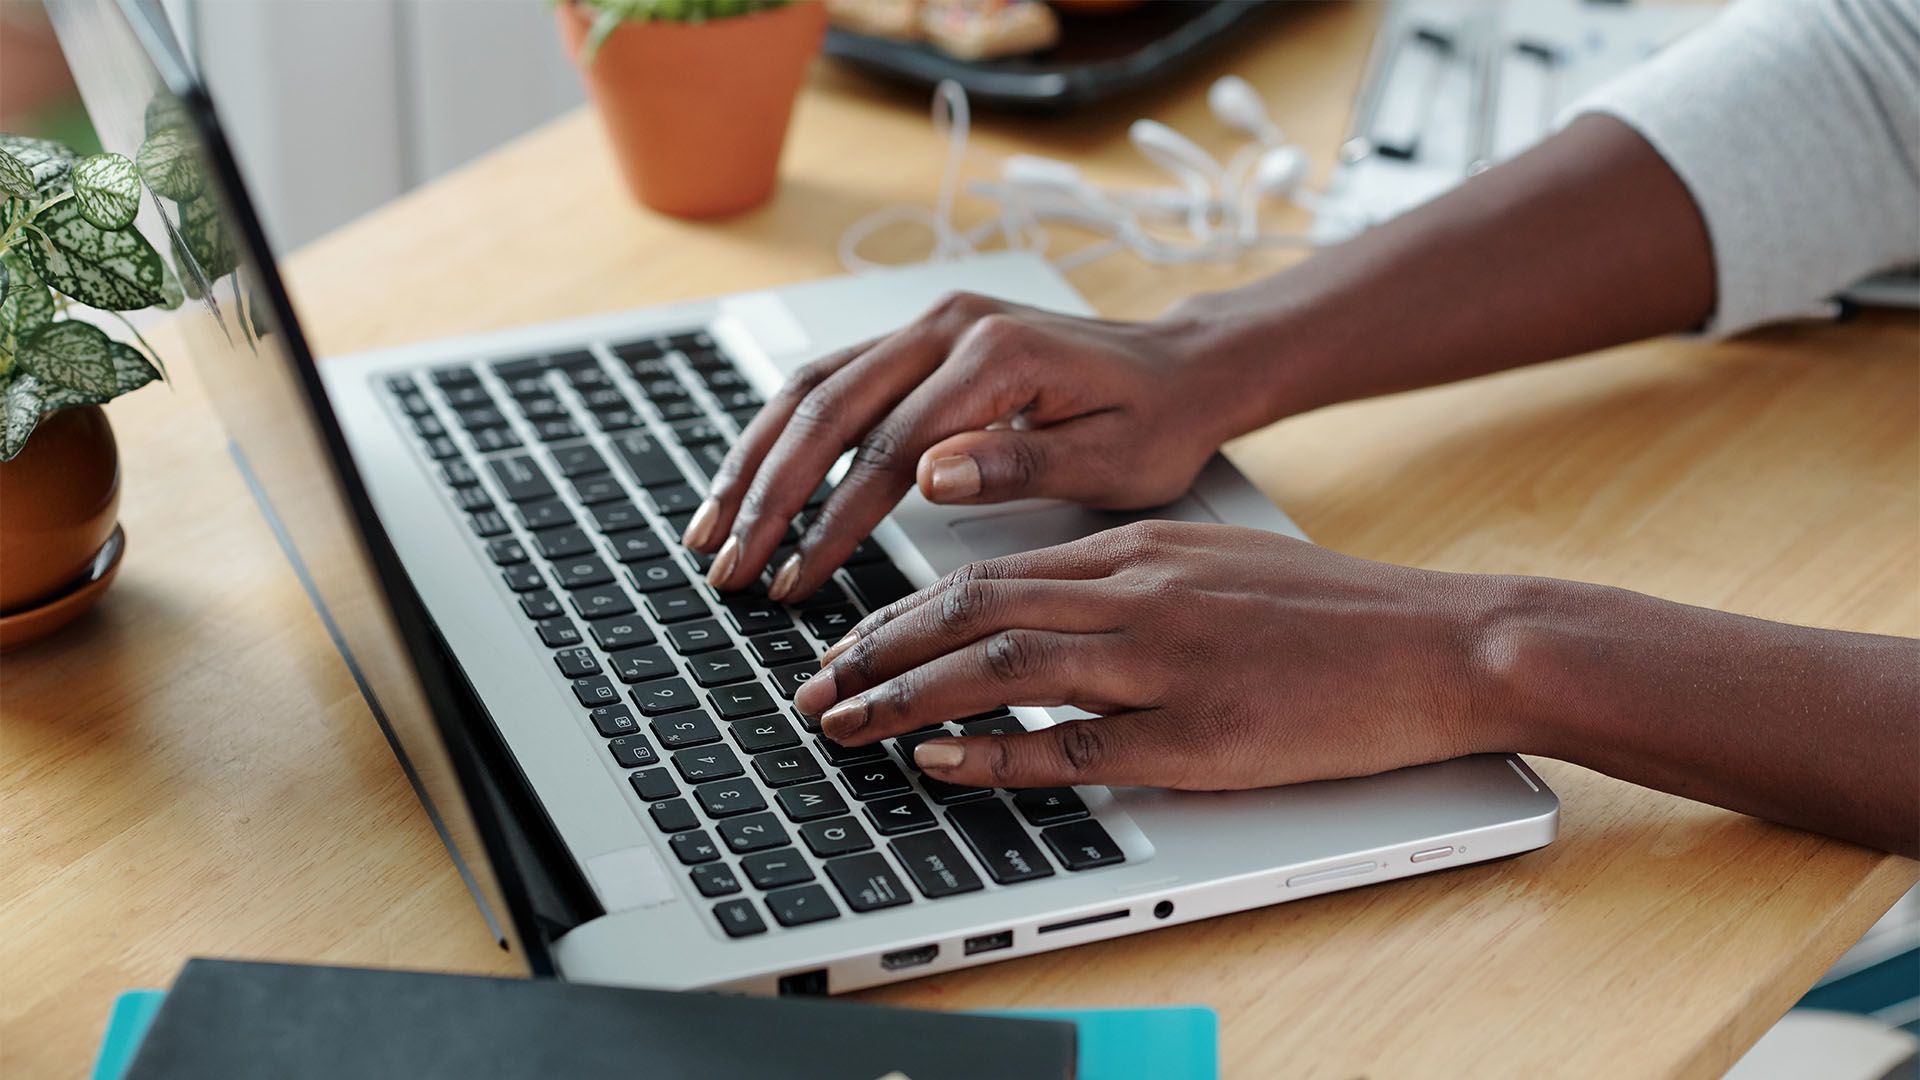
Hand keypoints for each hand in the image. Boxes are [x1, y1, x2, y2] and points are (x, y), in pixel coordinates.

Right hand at [681, 291, 1277, 600]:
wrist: (1184, 367)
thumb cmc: (1158, 420)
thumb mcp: (1114, 459)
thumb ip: (1020, 466)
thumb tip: (928, 475)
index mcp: (996, 356)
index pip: (888, 449)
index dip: (834, 522)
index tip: (797, 579)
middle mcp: (949, 327)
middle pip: (828, 410)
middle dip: (767, 496)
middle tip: (727, 566)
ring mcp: (929, 326)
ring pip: (812, 388)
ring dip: (754, 460)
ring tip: (710, 529)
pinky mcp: (921, 340)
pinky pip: (832, 380)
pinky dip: (782, 432)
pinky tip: (750, 480)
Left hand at [791, 520, 1507, 790]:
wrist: (1438, 642)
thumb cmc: (1329, 612)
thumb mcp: (1210, 564)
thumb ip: (1121, 581)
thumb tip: (1036, 613)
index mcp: (1138, 552)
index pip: (988, 574)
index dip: (902, 613)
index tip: (849, 644)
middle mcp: (1138, 594)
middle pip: (974, 610)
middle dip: (878, 651)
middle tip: (814, 687)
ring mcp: (1166, 661)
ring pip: (1004, 664)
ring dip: (909, 695)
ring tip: (844, 722)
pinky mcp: (1200, 732)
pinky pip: (1076, 743)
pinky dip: (997, 752)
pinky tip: (942, 760)